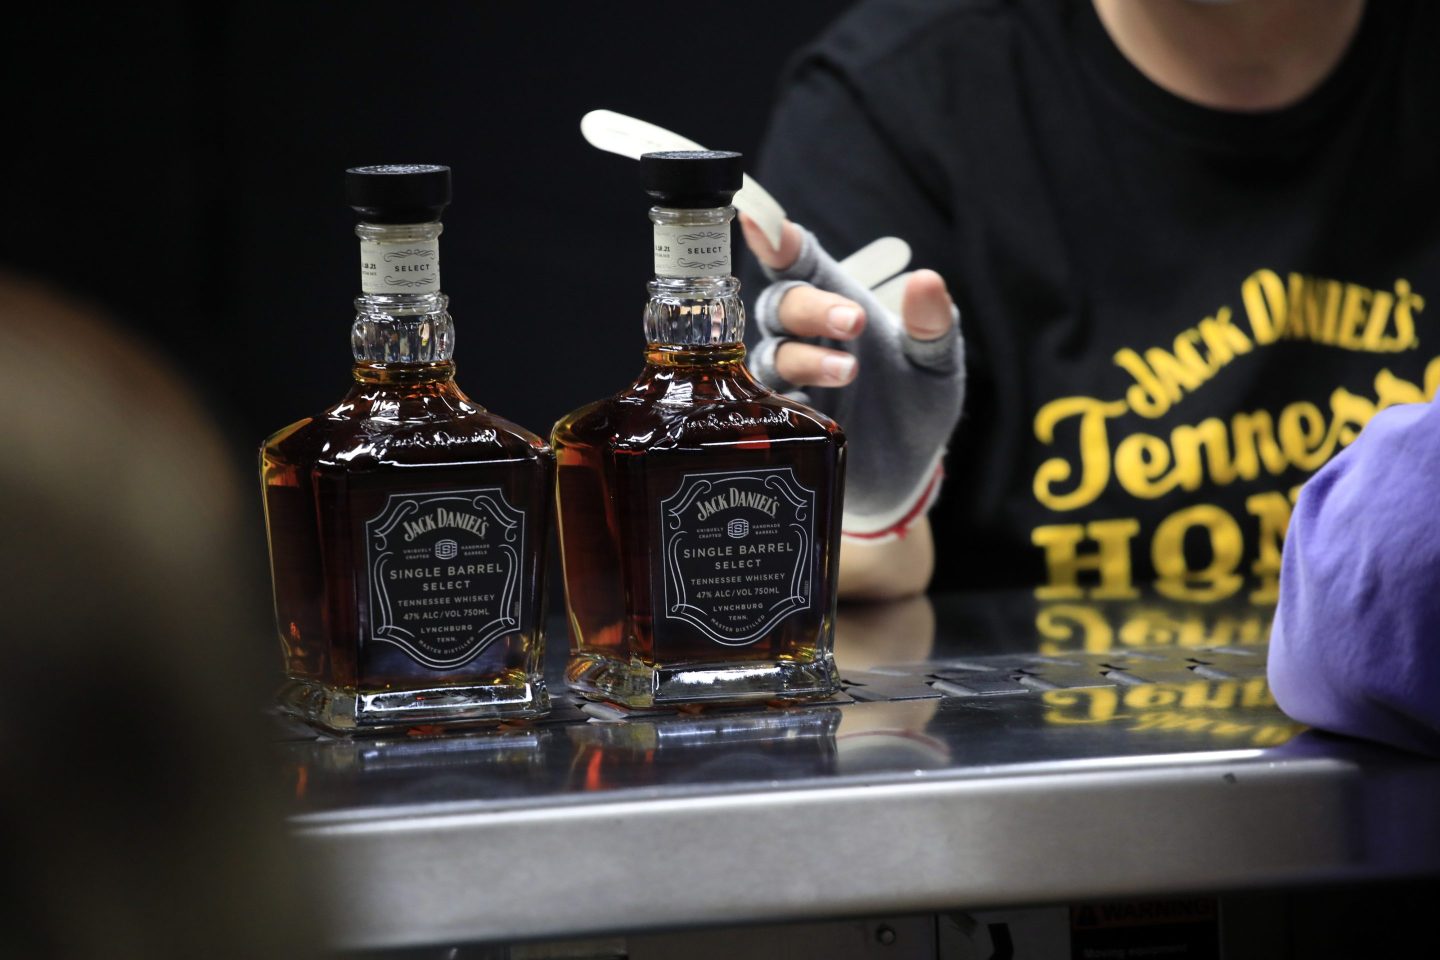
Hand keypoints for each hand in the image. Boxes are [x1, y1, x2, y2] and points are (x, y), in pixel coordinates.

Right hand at [740, 215, 964, 540]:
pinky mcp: (785, 424)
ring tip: (851, 370)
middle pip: (781, 304)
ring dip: (807, 357)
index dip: (775, 239)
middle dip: (811, 307)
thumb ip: (933, 323)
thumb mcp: (938, 362)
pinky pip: (767, 408)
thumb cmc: (917, 403)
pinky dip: (787, 402)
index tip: (758, 220)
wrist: (910, 471)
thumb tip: (928, 279)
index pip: (800, 262)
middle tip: (854, 321)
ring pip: (772, 354)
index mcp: (837, 304)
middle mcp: (805, 337)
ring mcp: (791, 381)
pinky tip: (816, 407)